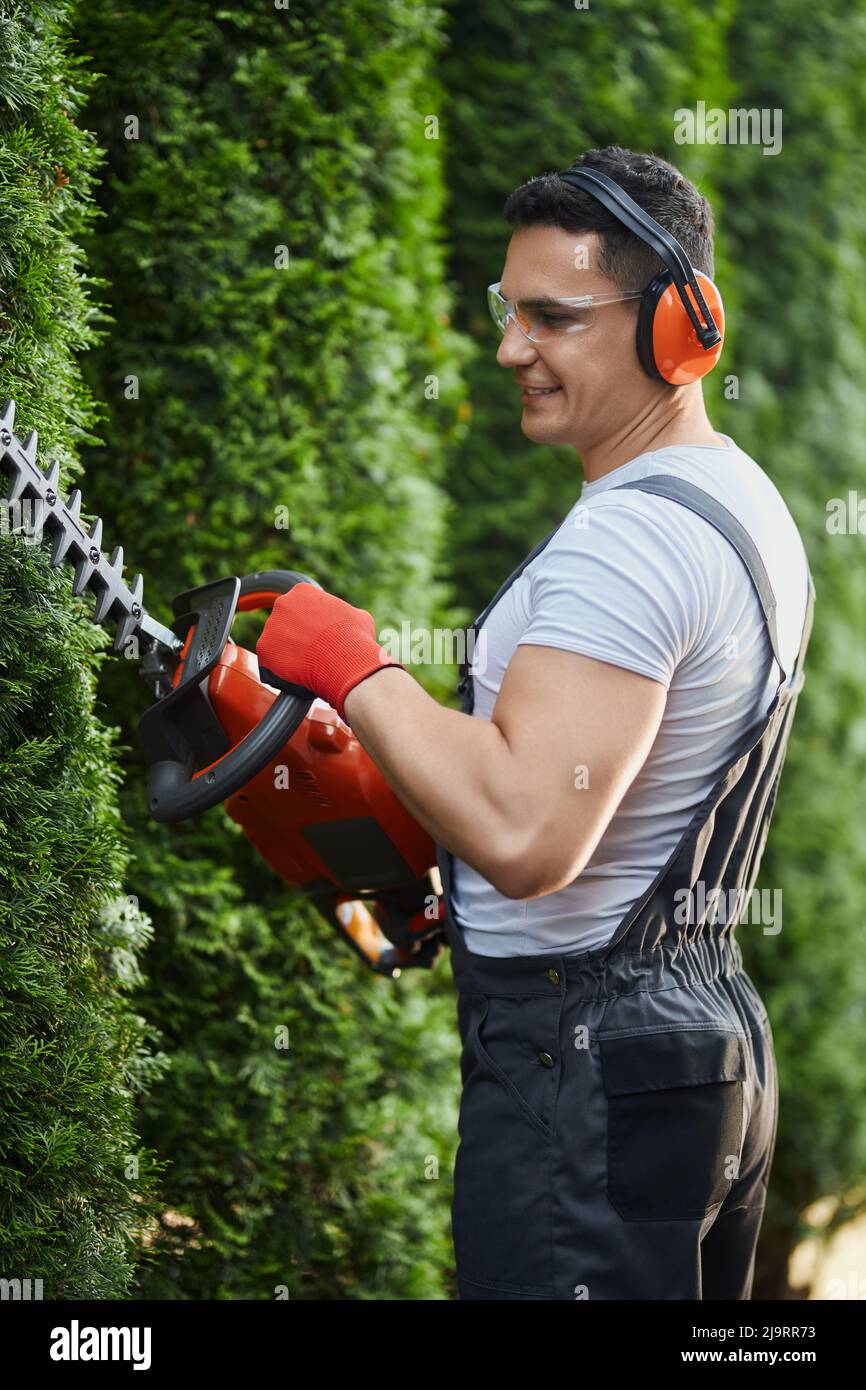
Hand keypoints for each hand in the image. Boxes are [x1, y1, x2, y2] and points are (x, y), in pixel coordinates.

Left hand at [255, 582, 404, 721]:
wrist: (346, 661)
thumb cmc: (355, 638)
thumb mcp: (358, 617)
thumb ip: (344, 615)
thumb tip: (348, 620)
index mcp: (303, 592)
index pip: (299, 606)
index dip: (308, 622)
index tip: (314, 635)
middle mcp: (282, 604)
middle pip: (284, 623)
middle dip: (295, 638)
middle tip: (311, 653)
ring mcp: (270, 627)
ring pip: (276, 645)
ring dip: (288, 656)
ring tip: (308, 667)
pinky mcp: (264, 651)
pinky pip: (269, 664)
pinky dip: (281, 673)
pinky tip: (299, 677)